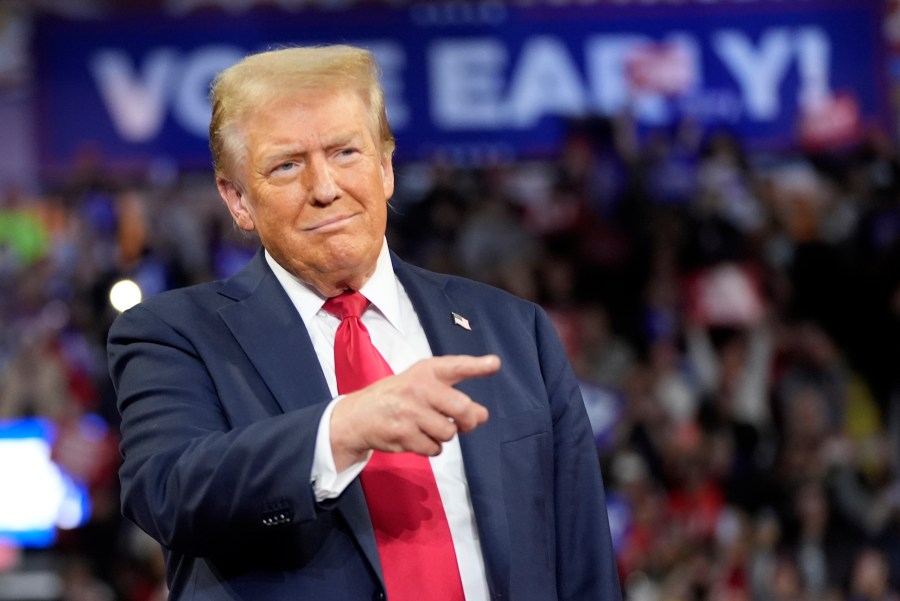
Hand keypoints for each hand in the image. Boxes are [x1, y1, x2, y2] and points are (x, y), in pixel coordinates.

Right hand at [329, 354, 499, 469]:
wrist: (359, 415)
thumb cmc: (399, 396)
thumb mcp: (420, 382)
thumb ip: (452, 394)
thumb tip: (482, 416)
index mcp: (426, 370)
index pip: (455, 366)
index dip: (477, 366)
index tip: (494, 364)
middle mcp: (419, 388)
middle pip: (462, 409)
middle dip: (469, 421)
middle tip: (464, 424)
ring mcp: (410, 412)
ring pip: (449, 433)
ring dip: (444, 435)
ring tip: (428, 426)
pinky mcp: (403, 434)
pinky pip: (434, 449)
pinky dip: (431, 448)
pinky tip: (418, 437)